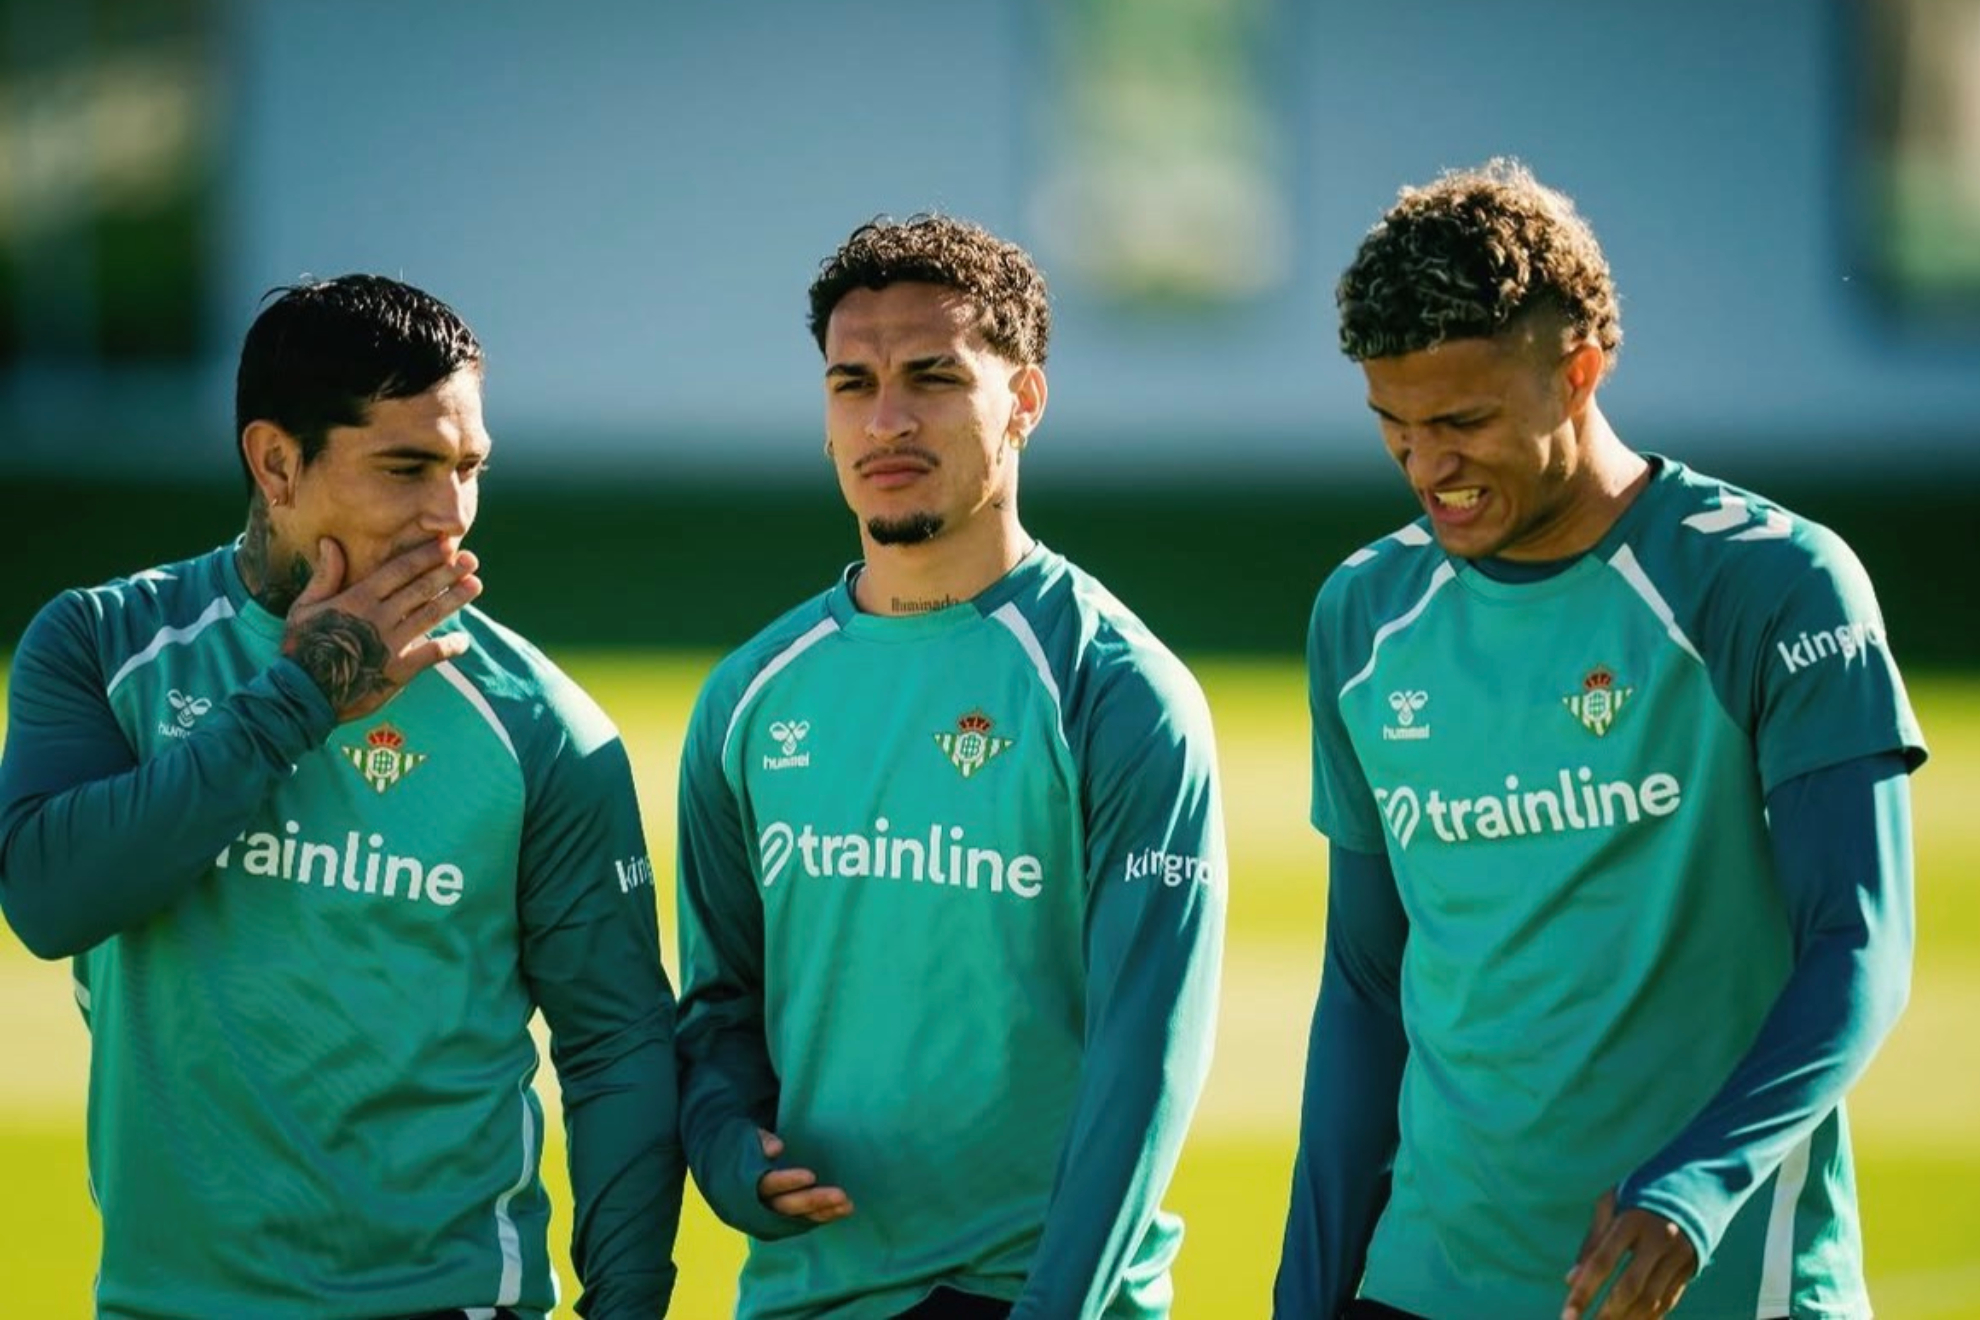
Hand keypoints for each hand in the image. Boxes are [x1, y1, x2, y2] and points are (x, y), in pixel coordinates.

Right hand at [282, 538, 482, 722]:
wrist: (303, 693)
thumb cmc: (301, 646)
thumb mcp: (305, 607)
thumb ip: (325, 575)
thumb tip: (331, 542)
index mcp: (358, 598)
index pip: (399, 570)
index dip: (425, 555)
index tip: (447, 543)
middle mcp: (379, 617)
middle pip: (421, 589)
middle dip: (448, 572)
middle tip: (472, 560)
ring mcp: (391, 643)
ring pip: (430, 615)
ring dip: (455, 600)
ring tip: (475, 585)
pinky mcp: (398, 670)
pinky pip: (431, 655)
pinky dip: (450, 646)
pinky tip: (465, 640)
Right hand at [755, 1128, 852, 1223]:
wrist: (741, 1168)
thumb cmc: (750, 1147)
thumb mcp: (750, 1138)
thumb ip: (761, 1141)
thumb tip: (777, 1148)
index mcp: (747, 1184)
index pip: (769, 1184)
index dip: (789, 1181)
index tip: (811, 1176)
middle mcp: (761, 1204)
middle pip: (788, 1206)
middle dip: (814, 1201)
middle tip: (840, 1195)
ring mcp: (774, 1215)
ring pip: (799, 1217)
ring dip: (824, 1212)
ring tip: (848, 1205)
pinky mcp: (786, 1219)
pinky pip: (806, 1220)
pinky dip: (824, 1216)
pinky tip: (843, 1210)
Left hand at [1562, 1190, 1696, 1319]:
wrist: (1695, 1185)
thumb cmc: (1640, 1195)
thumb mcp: (1612, 1205)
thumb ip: (1592, 1242)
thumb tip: (1570, 1281)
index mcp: (1632, 1219)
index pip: (1602, 1262)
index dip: (1583, 1291)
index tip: (1567, 1315)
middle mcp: (1658, 1239)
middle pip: (1629, 1287)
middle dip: (1605, 1314)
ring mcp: (1678, 1255)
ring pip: (1650, 1300)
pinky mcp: (1690, 1268)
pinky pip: (1667, 1301)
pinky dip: (1647, 1318)